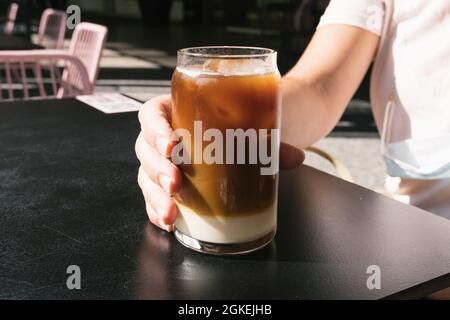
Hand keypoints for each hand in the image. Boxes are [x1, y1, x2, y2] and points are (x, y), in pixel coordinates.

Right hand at [136, 95, 303, 231]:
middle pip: (145, 148)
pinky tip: (168, 222)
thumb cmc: (239, 127)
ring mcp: (164, 162)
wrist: (244, 139)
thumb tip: (295, 157)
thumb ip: (271, 142)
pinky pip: (153, 196)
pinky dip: (157, 210)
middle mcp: (165, 136)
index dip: (156, 130)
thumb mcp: (250, 127)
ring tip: (170, 212)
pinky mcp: (167, 184)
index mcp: (176, 110)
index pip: (152, 114)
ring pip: (146, 176)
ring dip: (155, 196)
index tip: (172, 145)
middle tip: (174, 183)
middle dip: (157, 169)